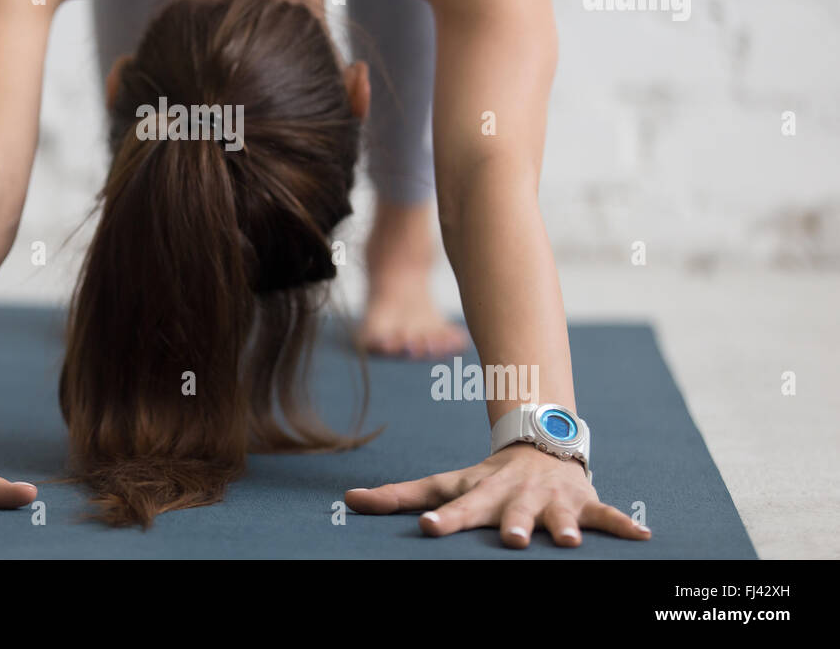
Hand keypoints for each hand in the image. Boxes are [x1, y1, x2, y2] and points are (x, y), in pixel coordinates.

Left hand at [344, 442, 650, 547]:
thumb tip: (347, 501)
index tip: (427, 526)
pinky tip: (643, 536)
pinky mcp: (581, 502)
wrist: (538, 448)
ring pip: (558, 516)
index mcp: (480, 495)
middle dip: (511, 526)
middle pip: (510, 513)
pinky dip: (624, 524)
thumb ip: (398, 496)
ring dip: (564, 527)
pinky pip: (605, 515)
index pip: (456, 507)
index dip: (443, 517)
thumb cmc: (484, 479)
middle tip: (510, 540)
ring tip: (569, 543)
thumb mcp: (444, 483)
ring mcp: (550, 500)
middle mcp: (515, 498)